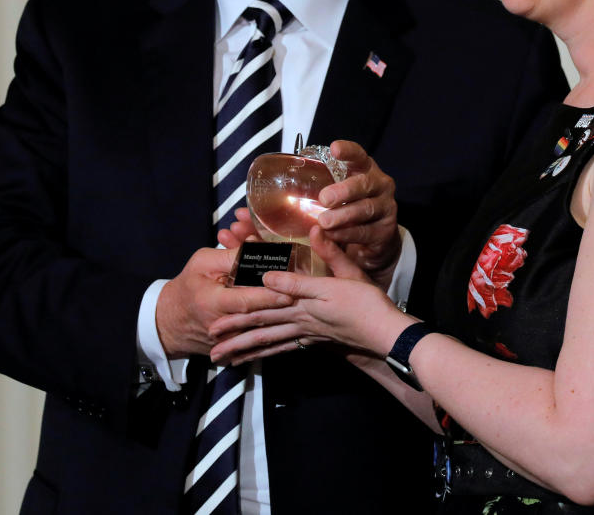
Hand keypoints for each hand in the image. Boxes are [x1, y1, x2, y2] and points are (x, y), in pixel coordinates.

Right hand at [155, 244, 293, 358]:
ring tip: (302, 309)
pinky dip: (273, 329)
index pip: (246, 301)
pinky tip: (290, 321)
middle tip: (304, 298)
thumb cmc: (188, 286)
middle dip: (282, 307)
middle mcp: (223, 326)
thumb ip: (229, 256)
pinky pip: (256, 339)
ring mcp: (229, 341)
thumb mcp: (202, 263)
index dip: (268, 296)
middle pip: (258, 316)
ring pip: (260, 330)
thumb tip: (257, 247)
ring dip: (281, 319)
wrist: (170, 322)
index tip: (289, 291)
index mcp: (213, 302)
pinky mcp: (234, 349)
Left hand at [208, 232, 409, 364]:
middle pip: (261, 323)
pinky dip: (264, 354)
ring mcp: (305, 332)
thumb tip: (308, 235)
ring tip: (219, 356)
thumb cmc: (369, 302)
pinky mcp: (312, 341)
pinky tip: (251, 358)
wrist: (385, 334)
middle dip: (233, 330)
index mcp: (306, 298)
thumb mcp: (349, 274)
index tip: (220, 297)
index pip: (268, 296)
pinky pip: (281, 350)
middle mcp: (300, 318)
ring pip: (267, 341)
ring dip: (242, 348)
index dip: (243, 296)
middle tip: (208, 336)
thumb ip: (327, 255)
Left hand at [314, 140, 401, 284]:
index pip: (359, 156)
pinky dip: (347, 233)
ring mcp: (386, 207)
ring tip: (324, 221)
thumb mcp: (339, 193)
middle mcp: (380, 185)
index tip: (335, 149)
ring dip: (343, 215)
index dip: (348, 151)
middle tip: (324, 198)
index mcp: (365, 170)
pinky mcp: (386, 229)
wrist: (375, 236)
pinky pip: (366, 231)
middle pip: (365, 183)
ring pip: (366, 208)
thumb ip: (323, 189)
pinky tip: (333, 234)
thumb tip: (298, 199)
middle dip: (344, 190)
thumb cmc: (351, 208)